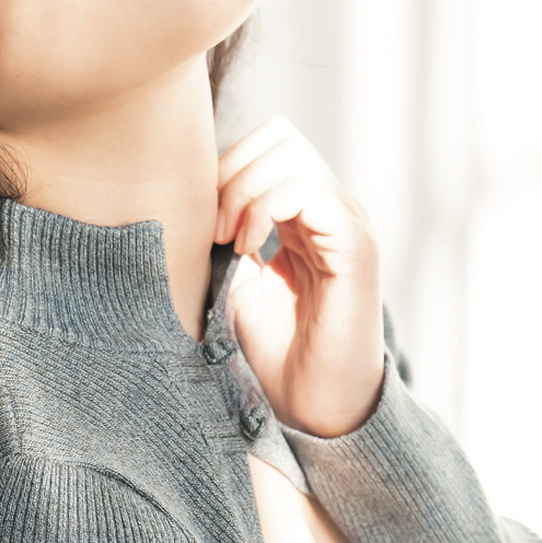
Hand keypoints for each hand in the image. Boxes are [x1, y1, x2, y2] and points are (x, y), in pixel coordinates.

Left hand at [215, 117, 385, 437]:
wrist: (312, 407)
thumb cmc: (274, 355)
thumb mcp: (233, 283)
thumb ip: (222, 238)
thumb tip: (186, 199)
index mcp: (304, 214)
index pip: (267, 144)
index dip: (227, 167)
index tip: (206, 223)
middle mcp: (331, 209)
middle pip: (279, 135)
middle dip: (233, 172)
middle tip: (215, 229)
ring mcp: (347, 224)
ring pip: (292, 154)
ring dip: (246, 191)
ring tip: (233, 241)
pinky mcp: (356, 247)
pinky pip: (310, 189)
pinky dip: (268, 210)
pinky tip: (252, 249)